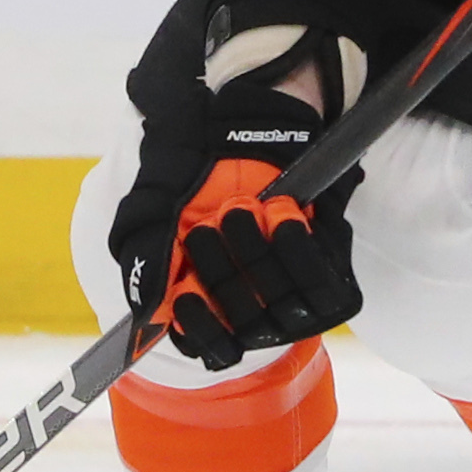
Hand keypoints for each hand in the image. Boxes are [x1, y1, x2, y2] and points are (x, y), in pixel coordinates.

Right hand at [111, 46, 360, 371]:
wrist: (244, 124)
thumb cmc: (195, 168)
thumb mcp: (156, 206)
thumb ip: (146, 259)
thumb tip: (147, 313)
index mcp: (205, 296)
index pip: (209, 346)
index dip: (203, 329)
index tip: (188, 293)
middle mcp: (249, 299)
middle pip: (246, 323)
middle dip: (226, 272)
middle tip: (212, 224)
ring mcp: (288, 284)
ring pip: (284, 308)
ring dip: (259, 257)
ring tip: (242, 209)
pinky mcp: (325, 263)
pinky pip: (325, 285)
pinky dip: (302, 249)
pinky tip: (284, 214)